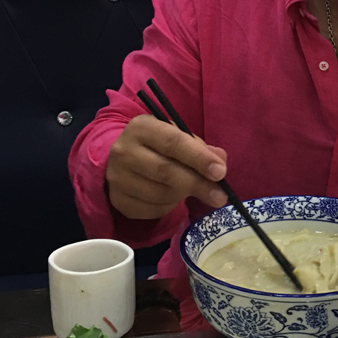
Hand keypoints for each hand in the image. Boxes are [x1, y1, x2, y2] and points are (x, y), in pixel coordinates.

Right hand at [106, 114, 227, 218]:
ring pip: (160, 193)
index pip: (173, 142)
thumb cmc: (160, 147)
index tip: (220, 172)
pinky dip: (169, 207)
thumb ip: (202, 149)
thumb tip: (220, 161)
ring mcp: (117, 177)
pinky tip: (172, 197)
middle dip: (198, 184)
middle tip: (220, 196)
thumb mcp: (180, 138)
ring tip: (190, 190)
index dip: (199, 158)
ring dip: (183, 196)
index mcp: (142, 127)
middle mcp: (124, 150)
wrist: (126, 161)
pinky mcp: (118, 200)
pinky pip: (152, 209)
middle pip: (166, 170)